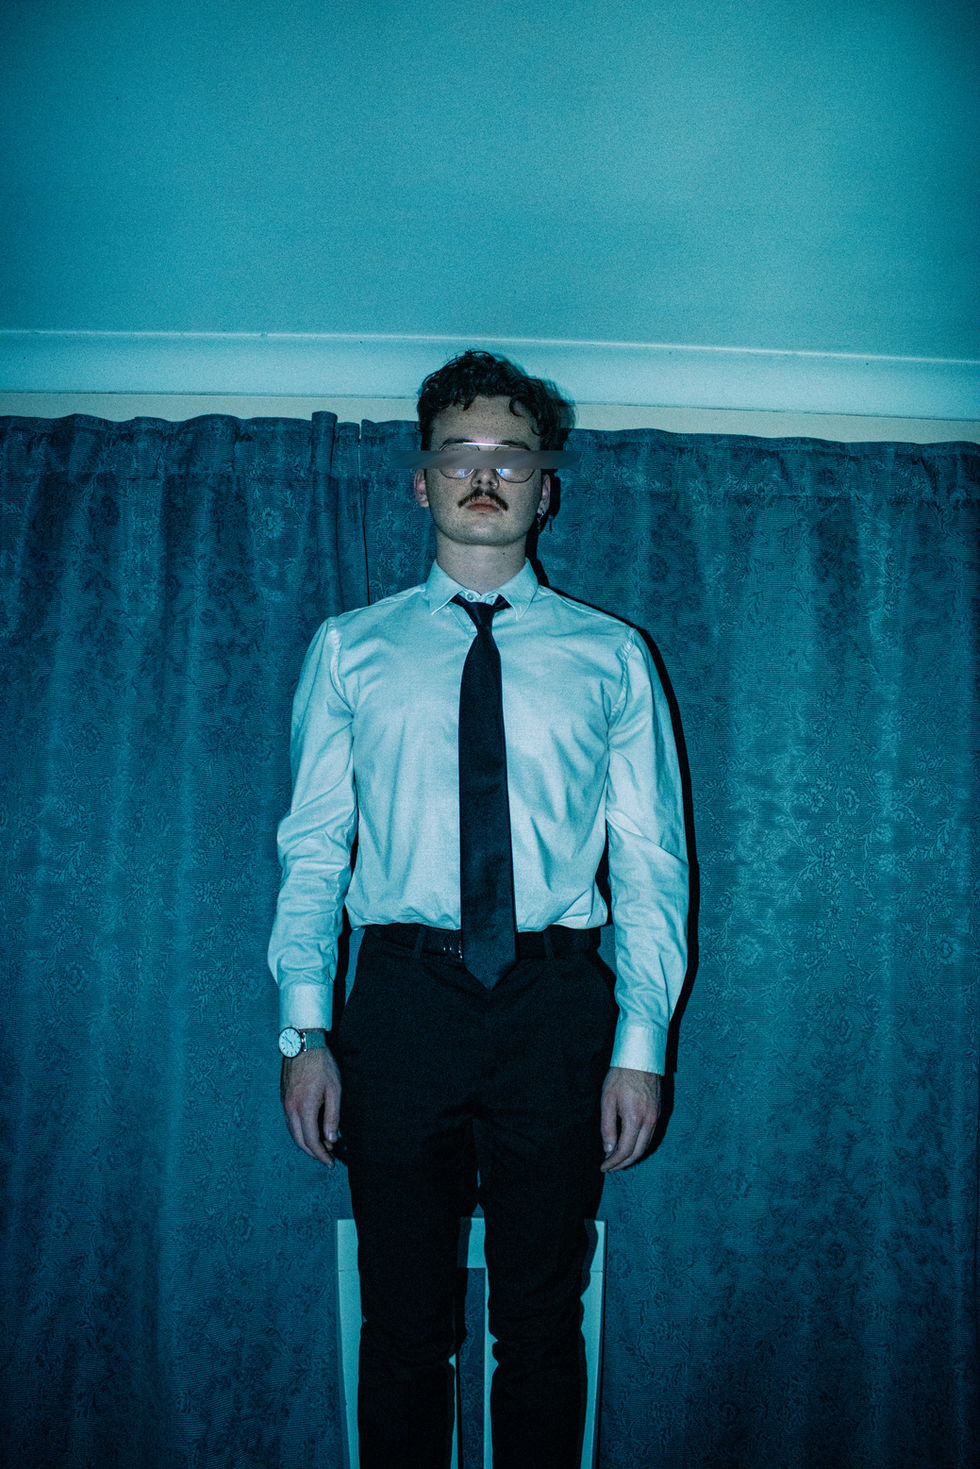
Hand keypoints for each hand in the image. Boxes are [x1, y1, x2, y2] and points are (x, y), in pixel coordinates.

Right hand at [280, 1044, 341, 1166]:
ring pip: (293, 1133)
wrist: (303, 1043)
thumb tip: (331, 1139)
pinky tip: (310, 1131)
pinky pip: (290, 1122)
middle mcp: (291, 1109)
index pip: (311, 1140)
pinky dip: (300, 1132)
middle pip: (300, 1141)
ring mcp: (285, 1104)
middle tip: (327, 1158)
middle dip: (314, 1153)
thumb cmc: (322, 1065)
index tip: (331, 1162)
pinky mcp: (284, 1098)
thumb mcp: (334, 1090)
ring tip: (321, 1147)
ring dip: (306, 1143)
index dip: (321, 1155)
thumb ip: (332, 1116)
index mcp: (305, 1107)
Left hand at [599, 1067, 661, 1171]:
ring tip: (618, 1159)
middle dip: (624, 1163)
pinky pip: (651, 1136)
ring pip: (646, 1145)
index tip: (604, 1167)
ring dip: (632, 1156)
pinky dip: (640, 1145)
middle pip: (638, 1152)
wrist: (641, 1057)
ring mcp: (657, 1117)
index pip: (625, 1150)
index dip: (614, 1162)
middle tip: (610, 1167)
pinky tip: (629, 1145)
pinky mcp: (659, 1112)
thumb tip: (608, 1149)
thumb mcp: (607, 1100)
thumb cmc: (620, 1076)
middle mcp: (649, 1121)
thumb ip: (607, 1127)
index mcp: (635, 1118)